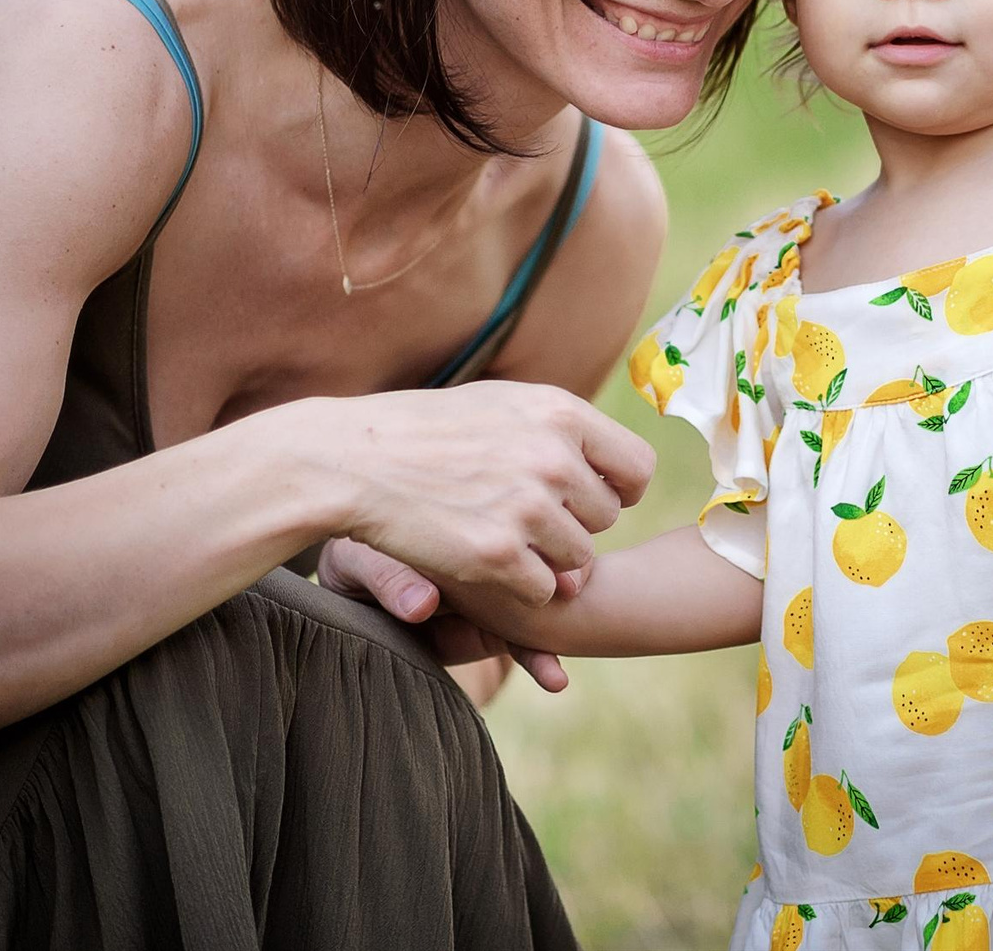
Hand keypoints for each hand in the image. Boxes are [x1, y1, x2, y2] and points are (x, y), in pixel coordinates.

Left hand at [317, 536, 589, 691]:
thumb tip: (423, 605)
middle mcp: (493, 548)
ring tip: (563, 650)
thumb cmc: (356, 566)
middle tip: (570, 591)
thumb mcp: (359, 565)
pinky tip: (555, 680)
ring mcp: (503, 588)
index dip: (539, 537)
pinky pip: (526, 641)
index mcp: (468, 518)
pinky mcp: (498, 626)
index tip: (555, 567)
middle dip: (564, 574)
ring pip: (547, 598)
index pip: (514, 520)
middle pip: (546, 556)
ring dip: (559, 620)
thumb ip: (389, 580)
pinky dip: (540, 659)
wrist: (355, 590)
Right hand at [320, 378, 650, 640]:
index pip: (637, 468)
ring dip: (547, 559)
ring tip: (500, 534)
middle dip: (573, 524)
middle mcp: (552, 458)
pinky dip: (519, 587)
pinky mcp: (496, 554)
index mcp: (561, 413)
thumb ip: (564, 436)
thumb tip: (621, 486)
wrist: (354, 459)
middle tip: (523, 516)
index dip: (619, 490)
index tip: (589, 498)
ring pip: (578, 560)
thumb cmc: (431, 431)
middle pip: (606, 519)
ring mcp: (526, 508)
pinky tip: (483, 561)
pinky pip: (543, 589)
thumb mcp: (504, 404)